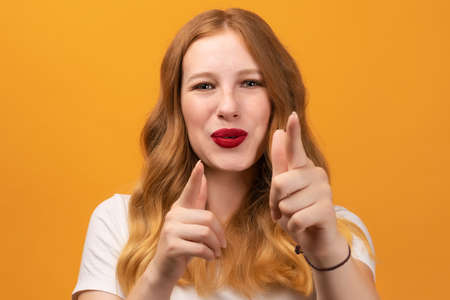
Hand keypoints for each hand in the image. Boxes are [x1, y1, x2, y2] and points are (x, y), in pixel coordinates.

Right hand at [146, 160, 226, 284]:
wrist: (164, 270)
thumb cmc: (182, 245)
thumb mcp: (190, 225)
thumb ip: (196, 204)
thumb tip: (205, 180)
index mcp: (179, 209)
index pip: (189, 191)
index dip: (195, 178)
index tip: (200, 164)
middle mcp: (173, 216)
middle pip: (208, 218)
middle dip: (219, 234)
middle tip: (222, 245)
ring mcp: (170, 230)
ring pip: (205, 233)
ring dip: (215, 246)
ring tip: (216, 253)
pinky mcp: (172, 246)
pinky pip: (200, 248)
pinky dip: (209, 255)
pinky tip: (209, 258)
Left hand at [270, 112, 344, 260]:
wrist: (316, 240)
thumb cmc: (296, 212)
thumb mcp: (282, 191)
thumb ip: (280, 164)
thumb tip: (279, 133)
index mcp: (302, 167)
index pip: (295, 148)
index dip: (293, 133)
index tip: (292, 115)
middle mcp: (315, 174)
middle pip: (280, 183)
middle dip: (276, 202)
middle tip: (285, 209)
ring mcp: (324, 190)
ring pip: (286, 204)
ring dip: (287, 217)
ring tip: (298, 217)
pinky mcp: (327, 209)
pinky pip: (296, 218)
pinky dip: (295, 227)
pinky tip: (305, 226)